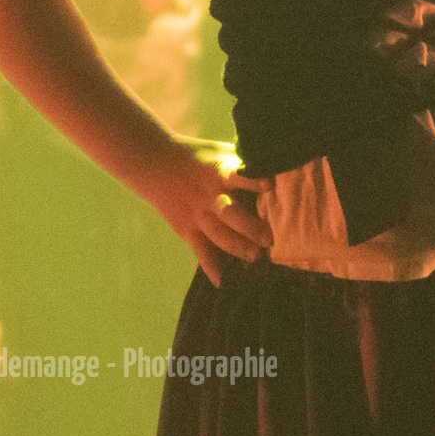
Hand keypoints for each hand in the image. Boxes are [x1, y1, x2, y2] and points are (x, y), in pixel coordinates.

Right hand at [129, 143, 269, 286]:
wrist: (156, 165)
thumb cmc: (198, 158)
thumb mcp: (220, 152)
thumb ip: (244, 162)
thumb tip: (278, 162)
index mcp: (220, 173)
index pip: (238, 176)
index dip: (253, 181)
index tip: (269, 186)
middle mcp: (210, 196)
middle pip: (230, 212)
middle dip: (249, 225)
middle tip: (268, 238)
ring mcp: (198, 215)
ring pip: (218, 234)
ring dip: (236, 246)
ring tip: (255, 257)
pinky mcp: (188, 229)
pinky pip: (201, 250)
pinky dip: (211, 267)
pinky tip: (222, 283)